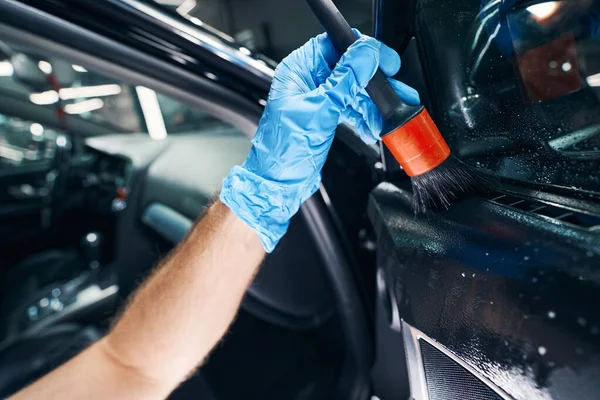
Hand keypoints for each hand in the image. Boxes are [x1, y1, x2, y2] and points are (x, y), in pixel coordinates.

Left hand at [220, 32, 419, 251]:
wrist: (278, 185)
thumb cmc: (283, 151)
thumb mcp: (319, 111)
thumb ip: (345, 81)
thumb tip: (366, 54)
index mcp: (298, 70)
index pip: (336, 46)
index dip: (364, 51)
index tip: (386, 62)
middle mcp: (307, 80)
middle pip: (350, 69)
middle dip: (375, 85)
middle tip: (398, 92)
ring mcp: (316, 98)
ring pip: (354, 91)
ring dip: (373, 106)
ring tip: (387, 118)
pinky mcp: (324, 116)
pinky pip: (350, 109)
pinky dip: (364, 118)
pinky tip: (373, 128)